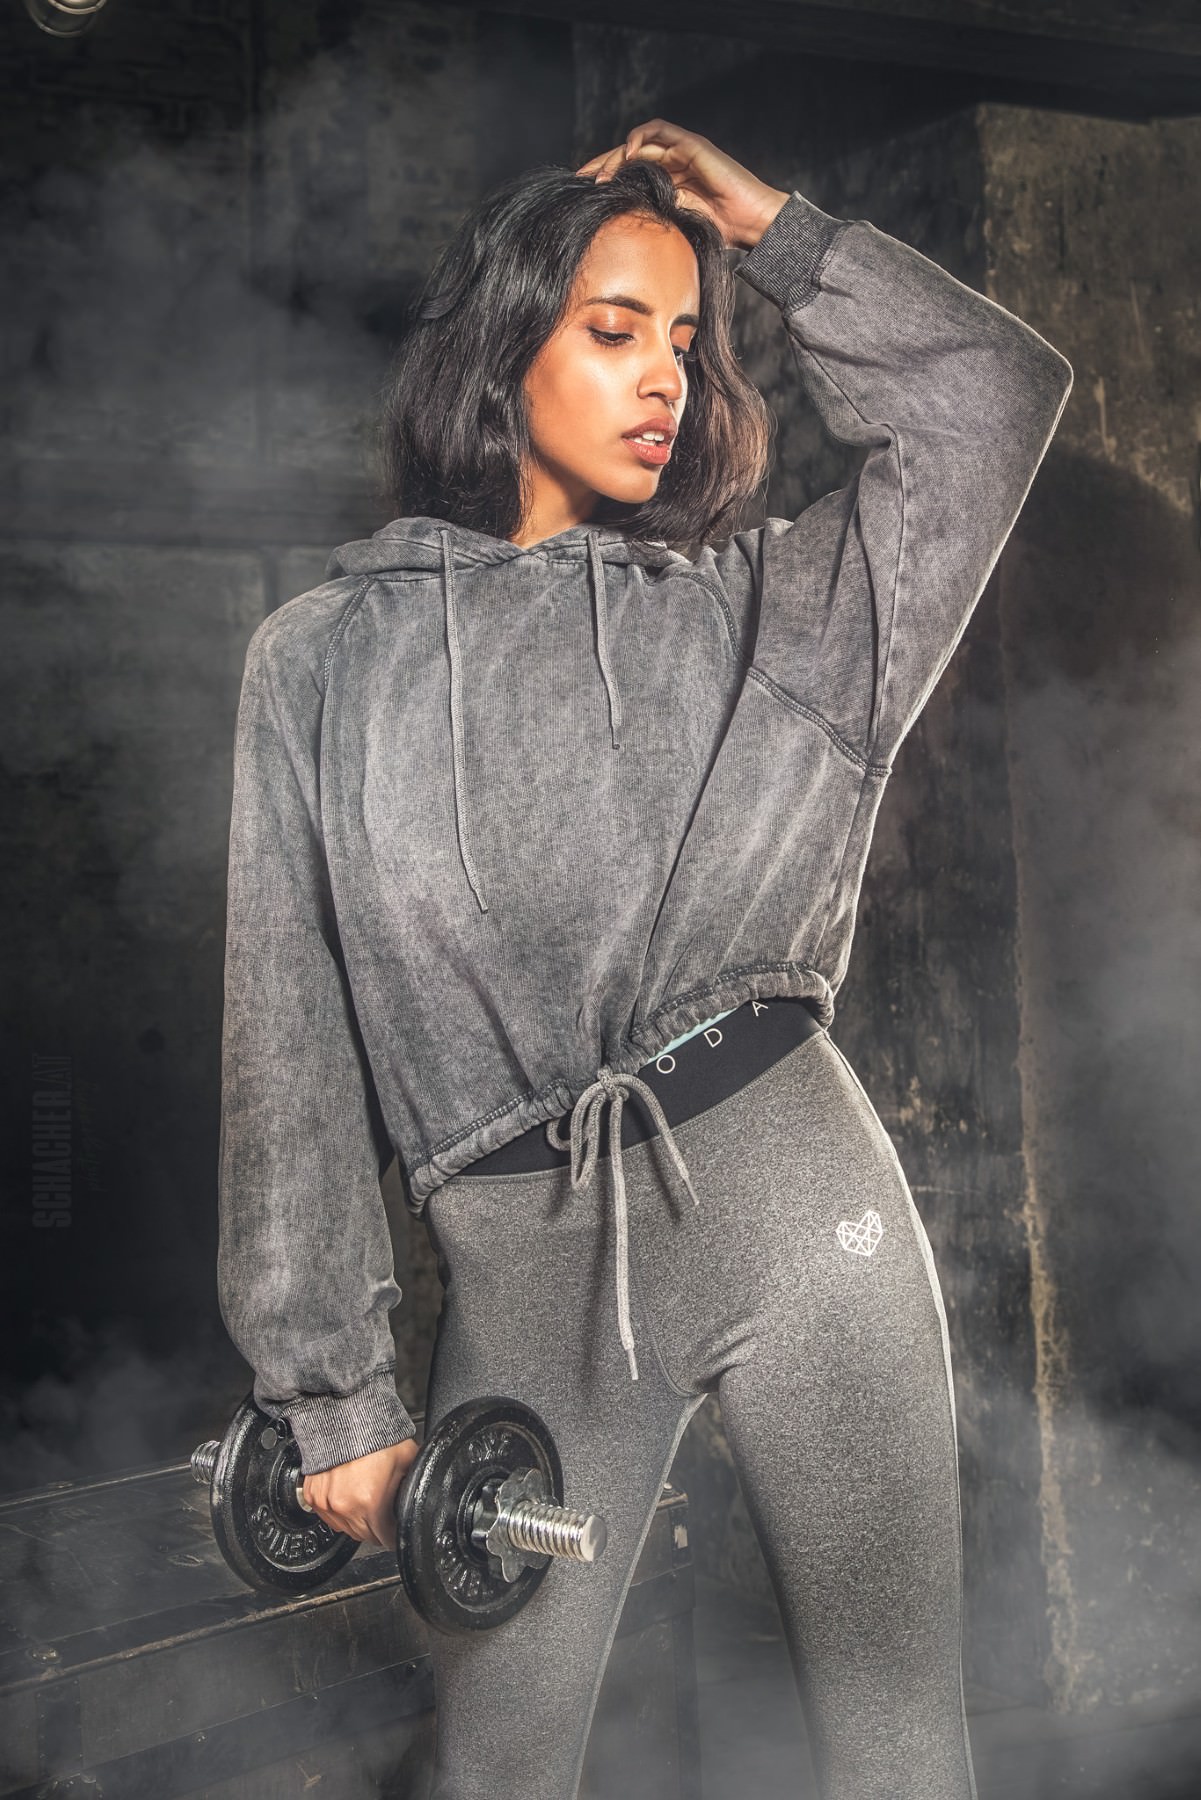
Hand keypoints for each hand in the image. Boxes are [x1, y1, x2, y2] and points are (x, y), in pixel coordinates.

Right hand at [302, 1436, 421, 1551]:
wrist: (346, 1417)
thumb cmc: (375, 1435)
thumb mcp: (407, 1461)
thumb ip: (412, 1487)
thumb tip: (419, 1498)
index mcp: (370, 1502)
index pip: (385, 1538)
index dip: (394, 1533)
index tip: (395, 1527)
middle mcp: (345, 1506)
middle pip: (366, 1536)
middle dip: (377, 1526)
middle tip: (383, 1507)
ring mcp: (326, 1502)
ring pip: (346, 1528)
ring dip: (357, 1520)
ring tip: (365, 1496)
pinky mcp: (313, 1496)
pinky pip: (328, 1515)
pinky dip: (338, 1509)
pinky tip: (348, 1492)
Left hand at [576, 119, 788, 251]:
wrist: (750, 224)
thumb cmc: (720, 231)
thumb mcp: (675, 228)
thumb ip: (652, 219)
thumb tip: (620, 224)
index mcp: (667, 183)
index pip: (629, 174)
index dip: (606, 178)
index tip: (584, 193)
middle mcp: (673, 164)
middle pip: (628, 156)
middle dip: (602, 165)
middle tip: (582, 180)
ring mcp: (682, 152)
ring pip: (640, 142)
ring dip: (616, 155)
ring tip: (602, 175)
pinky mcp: (692, 145)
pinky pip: (660, 131)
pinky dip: (640, 137)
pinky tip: (627, 154)